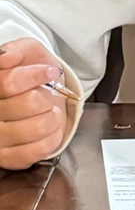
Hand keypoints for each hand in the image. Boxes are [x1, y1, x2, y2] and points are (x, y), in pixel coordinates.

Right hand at [0, 38, 72, 170]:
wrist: (44, 94)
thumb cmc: (32, 73)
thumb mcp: (26, 52)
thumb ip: (15, 52)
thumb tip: (4, 58)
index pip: (8, 84)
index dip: (34, 76)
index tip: (50, 72)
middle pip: (27, 104)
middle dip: (46, 95)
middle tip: (46, 93)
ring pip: (38, 126)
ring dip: (53, 115)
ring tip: (48, 110)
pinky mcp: (9, 158)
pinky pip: (40, 149)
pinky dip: (54, 135)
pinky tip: (48, 126)